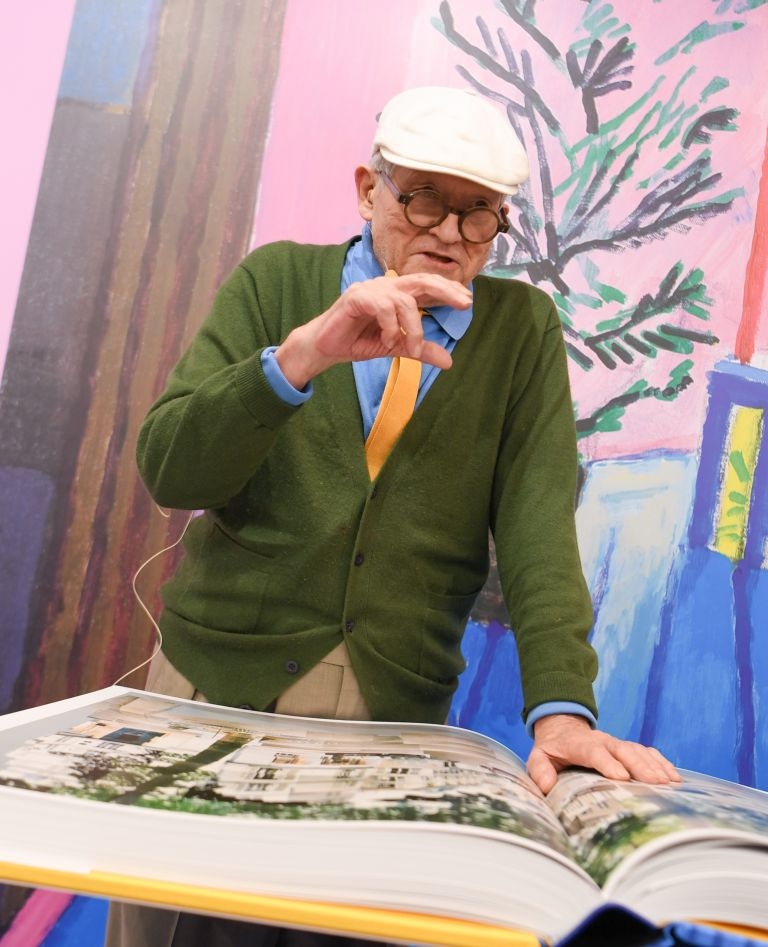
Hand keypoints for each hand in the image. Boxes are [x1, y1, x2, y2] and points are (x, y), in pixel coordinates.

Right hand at [275, 272, 471, 388]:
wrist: (326, 348)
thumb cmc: (358, 342)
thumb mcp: (395, 347)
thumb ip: (420, 349)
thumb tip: (449, 361)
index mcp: (396, 294)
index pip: (427, 286)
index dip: (448, 289)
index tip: (468, 300)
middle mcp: (386, 285)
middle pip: (421, 280)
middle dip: (445, 290)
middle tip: (464, 303)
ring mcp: (371, 289)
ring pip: (404, 300)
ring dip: (414, 326)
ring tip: (412, 348)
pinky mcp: (356, 296)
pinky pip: (383, 307)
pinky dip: (391, 326)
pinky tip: (387, 340)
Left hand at [527, 714, 680, 794]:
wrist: (563, 728)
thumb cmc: (553, 749)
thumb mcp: (539, 757)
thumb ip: (539, 769)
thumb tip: (546, 785)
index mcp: (580, 745)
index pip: (594, 752)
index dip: (608, 763)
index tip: (621, 777)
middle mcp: (602, 742)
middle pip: (623, 750)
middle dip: (639, 765)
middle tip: (655, 783)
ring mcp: (616, 744)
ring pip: (638, 750)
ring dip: (654, 765)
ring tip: (669, 783)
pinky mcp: (627, 748)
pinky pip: (647, 752)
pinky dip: (661, 762)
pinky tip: (674, 777)